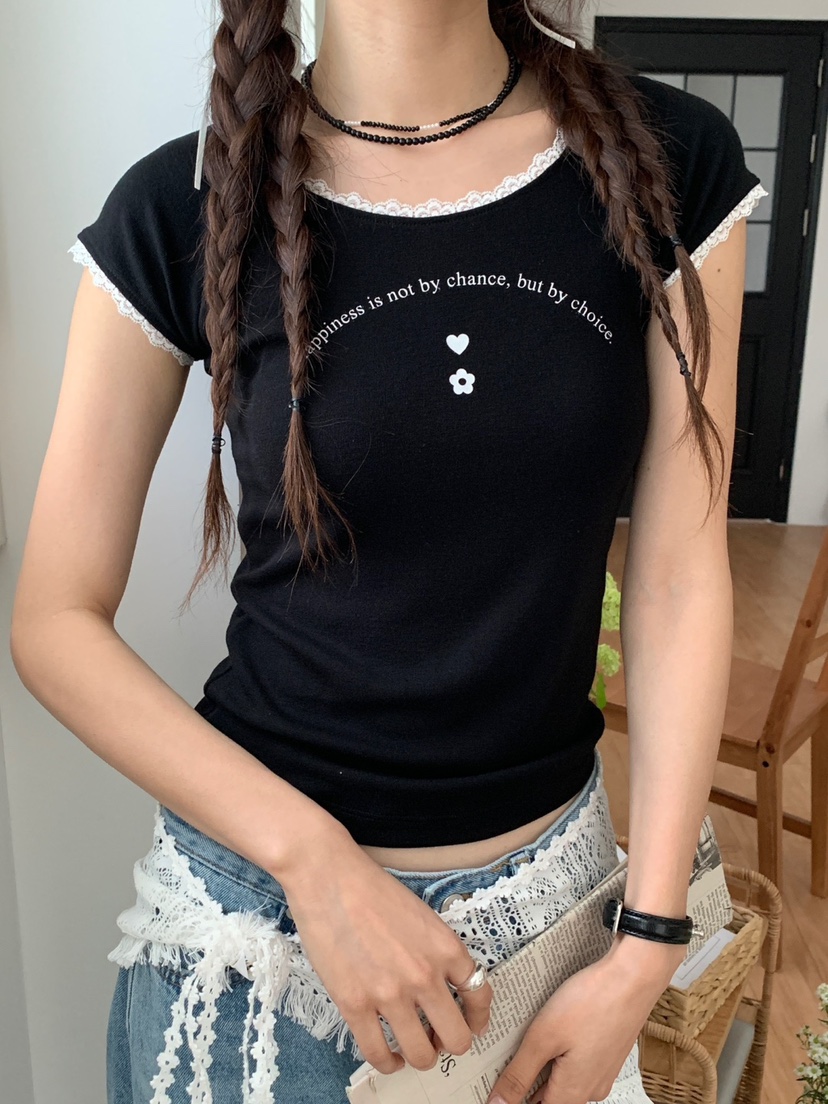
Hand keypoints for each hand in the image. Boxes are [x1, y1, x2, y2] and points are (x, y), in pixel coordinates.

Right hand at [278, 828, 493, 1075]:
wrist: (329, 876)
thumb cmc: (371, 888)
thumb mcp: (421, 915)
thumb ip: (436, 951)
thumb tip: (441, 986)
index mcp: (446, 948)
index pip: (480, 995)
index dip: (478, 1019)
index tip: (472, 1025)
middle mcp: (425, 976)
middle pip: (457, 1037)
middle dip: (451, 1044)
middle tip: (438, 1039)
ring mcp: (390, 994)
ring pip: (421, 1055)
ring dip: (420, 1057)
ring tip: (411, 1049)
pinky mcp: (355, 1005)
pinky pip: (378, 1053)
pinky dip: (387, 1062)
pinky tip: (387, 1056)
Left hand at [485, 942, 682, 1103]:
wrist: (633, 976)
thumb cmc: (594, 1001)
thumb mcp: (544, 1037)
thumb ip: (519, 1074)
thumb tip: (499, 1103)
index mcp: (574, 1093)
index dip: (513, 1098)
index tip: (499, 1084)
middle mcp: (591, 1089)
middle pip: (549, 1098)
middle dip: (526, 1082)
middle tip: (508, 1058)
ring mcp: (602, 1071)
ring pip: (563, 1081)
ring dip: (542, 1067)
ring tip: (527, 1040)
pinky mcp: (607, 1053)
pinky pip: (577, 1065)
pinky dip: (559, 1055)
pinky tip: (552, 1032)